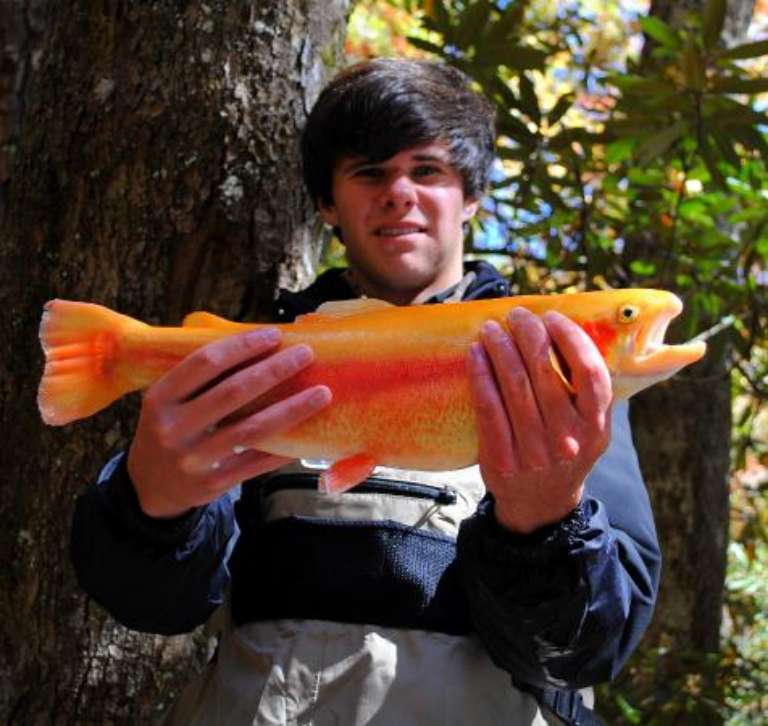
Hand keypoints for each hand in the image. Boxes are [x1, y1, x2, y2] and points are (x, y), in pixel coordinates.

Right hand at [127, 328, 330, 518]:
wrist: (149, 488)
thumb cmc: (169, 431)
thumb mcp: (166, 402)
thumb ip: (199, 379)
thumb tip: (257, 344)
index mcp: (160, 398)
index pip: (205, 363)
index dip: (242, 346)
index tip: (274, 334)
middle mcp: (174, 428)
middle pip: (233, 392)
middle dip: (274, 370)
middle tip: (306, 354)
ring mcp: (193, 459)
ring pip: (251, 429)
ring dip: (291, 409)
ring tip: (322, 393)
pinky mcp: (213, 484)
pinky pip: (256, 463)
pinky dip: (284, 448)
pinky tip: (308, 433)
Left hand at [467, 307, 611, 533]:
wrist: (540, 504)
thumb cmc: (564, 448)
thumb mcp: (590, 427)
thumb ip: (586, 390)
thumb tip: (563, 330)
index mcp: (596, 427)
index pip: (590, 373)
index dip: (571, 339)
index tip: (552, 316)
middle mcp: (568, 440)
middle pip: (546, 374)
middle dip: (528, 334)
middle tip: (516, 314)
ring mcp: (534, 452)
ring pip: (514, 387)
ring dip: (500, 349)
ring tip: (491, 328)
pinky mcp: (502, 459)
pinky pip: (489, 408)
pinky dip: (480, 376)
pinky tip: (475, 354)